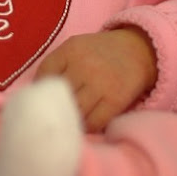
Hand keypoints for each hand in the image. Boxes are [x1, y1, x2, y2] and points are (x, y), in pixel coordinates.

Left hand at [34, 28, 156, 131]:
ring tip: (69, 122)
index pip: (45, 73)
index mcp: (71, 50)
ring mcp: (100, 84)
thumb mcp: (76, 47)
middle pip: (59, 96)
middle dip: (54, 107)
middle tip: (53, 116)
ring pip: (75, 111)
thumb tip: (37, 92)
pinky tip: (85, 125)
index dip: (40, 89)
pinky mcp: (115, 100)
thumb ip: (57, 65)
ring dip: (70, 119)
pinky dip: (87, 127)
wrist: (138, 50)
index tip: (42, 99)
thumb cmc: (100, 52)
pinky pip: (93, 122)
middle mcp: (84, 66)